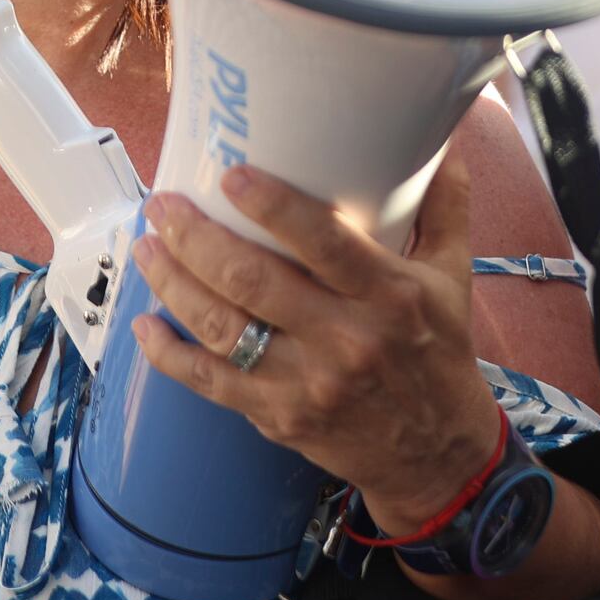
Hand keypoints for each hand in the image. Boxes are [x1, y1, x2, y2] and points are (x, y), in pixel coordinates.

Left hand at [130, 157, 506, 528]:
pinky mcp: (280, 416)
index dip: (274, 207)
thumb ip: (445, 208)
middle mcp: (346, 338)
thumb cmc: (440, 353)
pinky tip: (145, 325)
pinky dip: (169, 354)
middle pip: (253, 281)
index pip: (325, 243)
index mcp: (389, 295)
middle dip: (196, 239)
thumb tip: (443, 146)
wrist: (437, 452)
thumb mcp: (454, 276)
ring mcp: (307, 383)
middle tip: (164, 207)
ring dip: (173, 284)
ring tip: (148, 248)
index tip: (231, 176)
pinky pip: (210, 383)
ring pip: (222, 328)